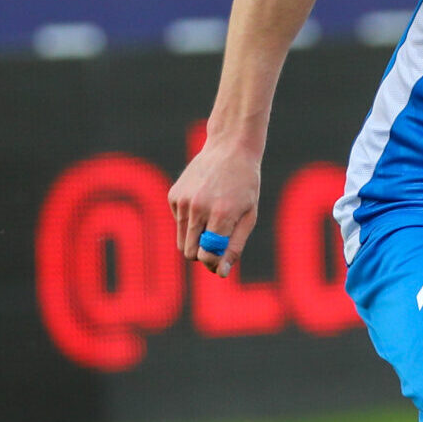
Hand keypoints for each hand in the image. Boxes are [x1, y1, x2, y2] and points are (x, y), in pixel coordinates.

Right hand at [170, 139, 260, 276]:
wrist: (230, 148)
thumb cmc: (245, 185)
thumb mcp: (249, 216)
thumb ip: (234, 247)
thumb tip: (221, 273)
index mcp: (221, 214)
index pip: (206, 255)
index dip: (213, 263)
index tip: (221, 261)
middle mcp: (198, 208)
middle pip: (189, 253)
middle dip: (203, 254)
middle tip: (218, 241)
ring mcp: (183, 201)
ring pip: (181, 242)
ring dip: (196, 240)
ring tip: (213, 222)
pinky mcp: (173, 196)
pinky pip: (178, 223)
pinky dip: (189, 222)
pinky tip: (203, 203)